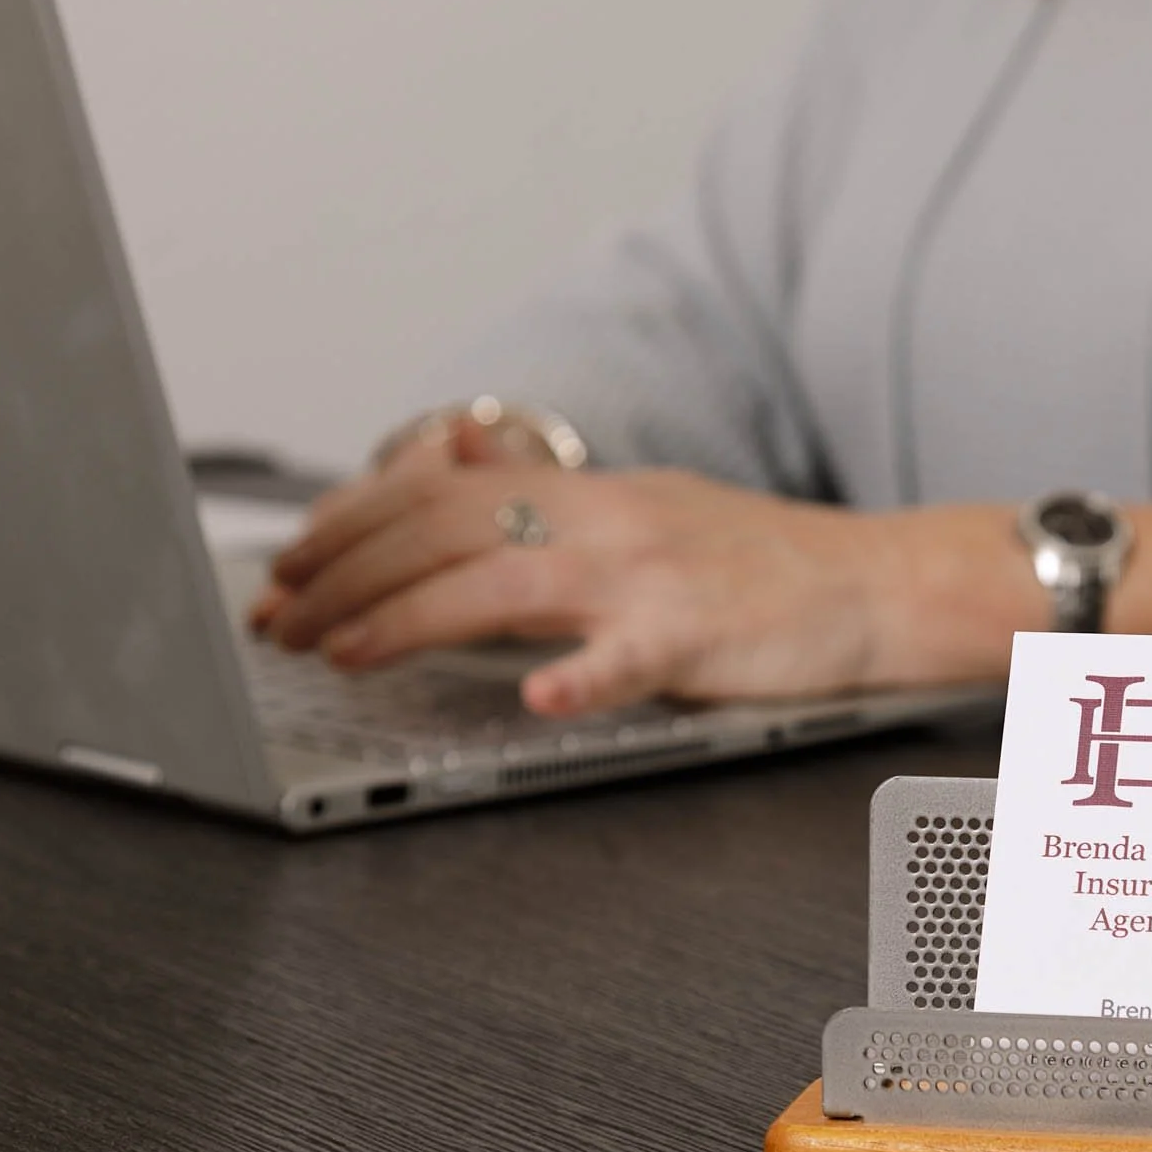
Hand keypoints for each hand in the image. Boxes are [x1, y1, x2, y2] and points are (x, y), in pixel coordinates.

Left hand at [253, 444, 905, 716]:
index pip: (441, 486)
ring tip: (337, 650)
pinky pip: (633, 658)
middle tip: (277, 617)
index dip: (351, 521)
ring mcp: (651, 577)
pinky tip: (535, 700)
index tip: (290, 561)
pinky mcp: (700, 638)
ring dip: (406, 617)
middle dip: (345, 571)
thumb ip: (545, 493)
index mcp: (589, 493)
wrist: (873, 581)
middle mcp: (607, 521)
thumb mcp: (642, 502)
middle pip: (448, 526)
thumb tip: (451, 451)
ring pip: (505, 582)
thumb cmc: (755, 559)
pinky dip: (582, 678)